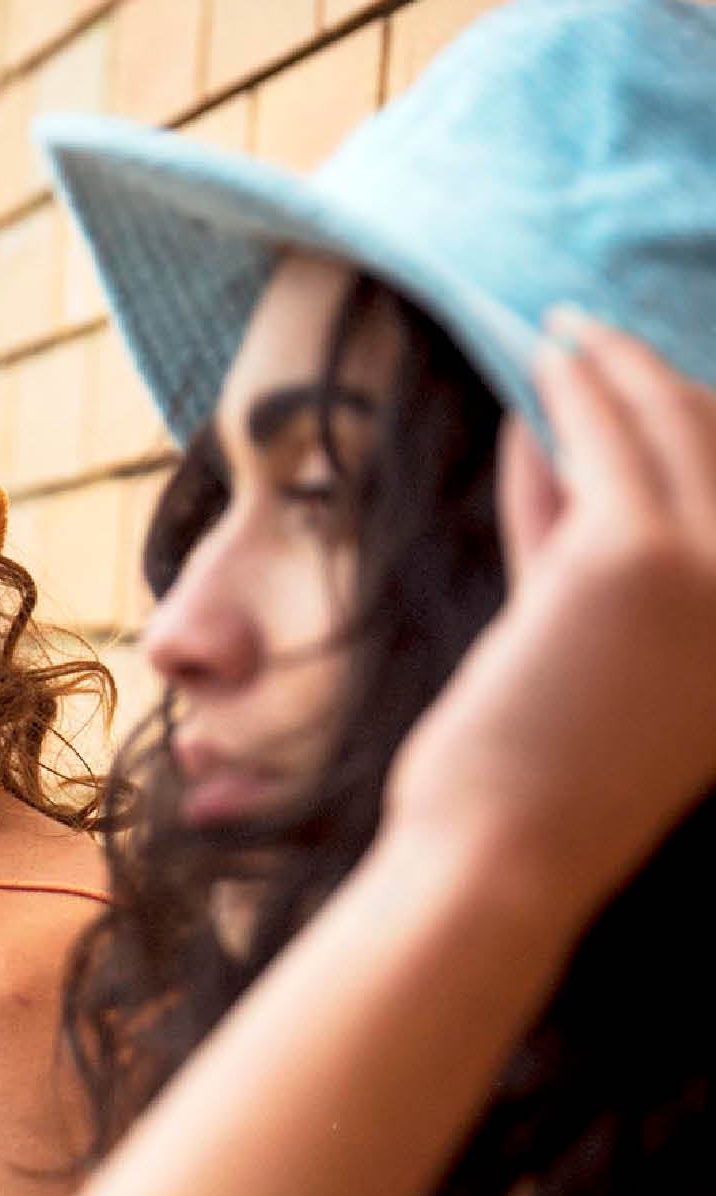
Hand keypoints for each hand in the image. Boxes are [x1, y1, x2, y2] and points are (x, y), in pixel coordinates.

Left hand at [385, 311, 715, 923]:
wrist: (500, 860)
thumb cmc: (524, 777)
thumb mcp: (571, 646)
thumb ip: (566, 542)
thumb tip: (547, 436)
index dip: (698, 430)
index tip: (651, 392)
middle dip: (661, 387)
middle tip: (600, 347)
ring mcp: (710, 575)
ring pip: (671, 430)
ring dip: (616, 369)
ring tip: (568, 334)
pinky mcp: (631, 557)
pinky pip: (604, 439)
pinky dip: (578, 385)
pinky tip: (550, 351)